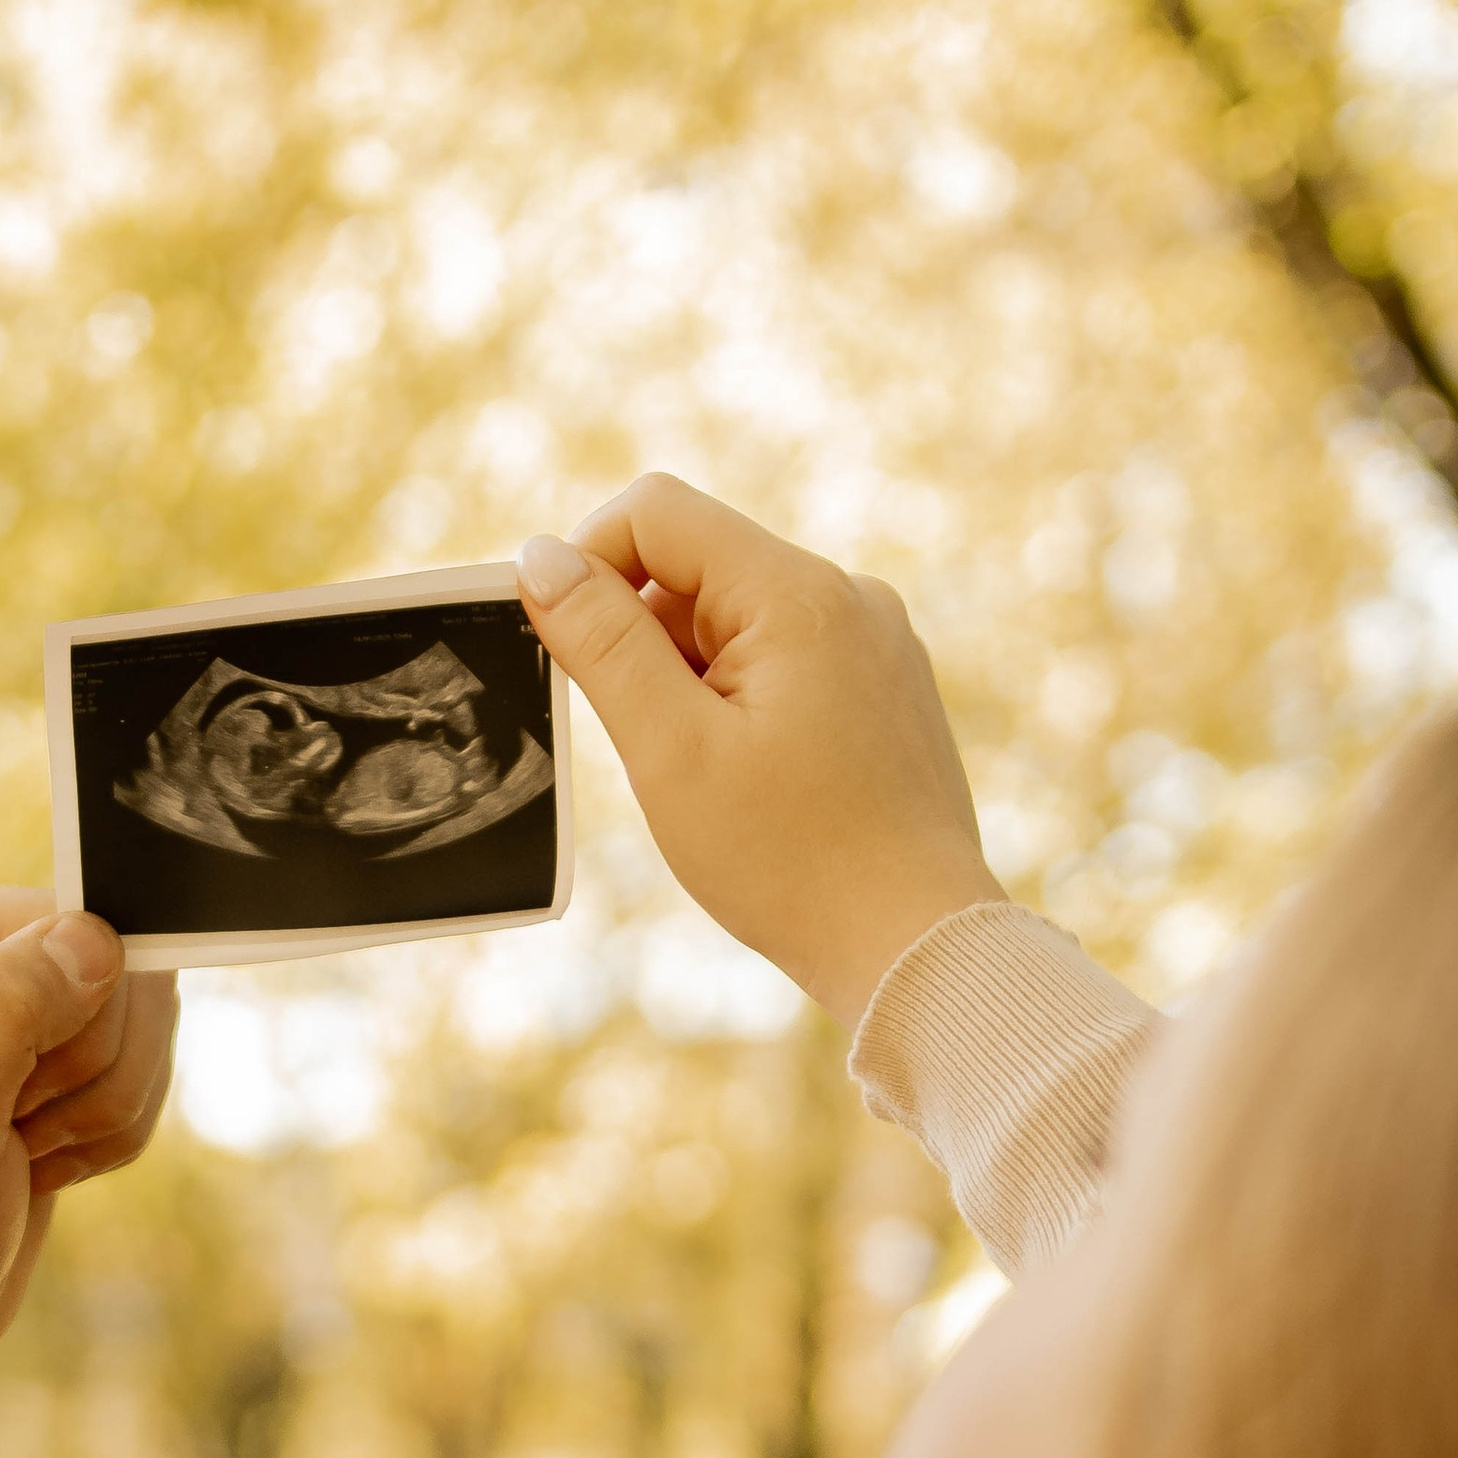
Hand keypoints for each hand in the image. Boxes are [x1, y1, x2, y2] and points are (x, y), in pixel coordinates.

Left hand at [0, 887, 177, 1457]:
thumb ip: (4, 1013)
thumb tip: (97, 938)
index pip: (70, 925)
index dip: (76, 1023)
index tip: (8, 1103)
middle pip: (122, 969)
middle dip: (93, 1075)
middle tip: (10, 1133)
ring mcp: (10, 996)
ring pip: (146, 1021)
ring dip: (106, 1110)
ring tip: (21, 1151)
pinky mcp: (51, 1050)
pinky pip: (145, 1067)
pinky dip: (112, 1131)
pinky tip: (40, 1161)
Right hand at [517, 475, 1002, 1031]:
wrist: (916, 946)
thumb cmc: (791, 859)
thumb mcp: (669, 749)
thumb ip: (602, 642)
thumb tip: (541, 557)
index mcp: (797, 593)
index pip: (656, 511)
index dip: (587, 562)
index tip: (566, 649)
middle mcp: (848, 596)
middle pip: (695, 565)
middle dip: (643, 639)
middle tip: (653, 743)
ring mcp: (874, 640)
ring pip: (734, 618)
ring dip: (689, 679)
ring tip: (712, 776)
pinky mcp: (883, 686)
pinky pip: (782, 658)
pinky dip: (737, 702)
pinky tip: (752, 783)